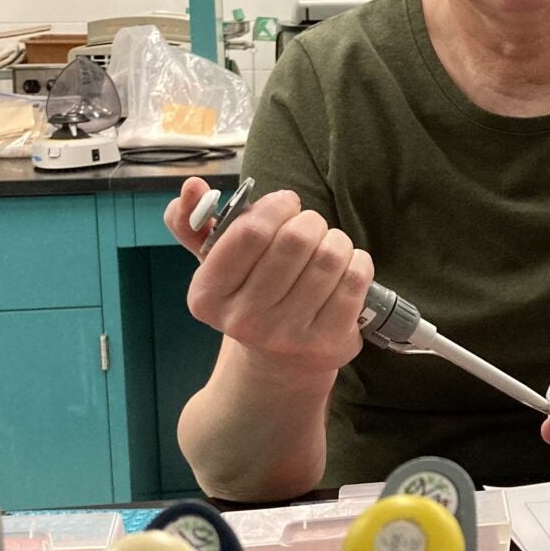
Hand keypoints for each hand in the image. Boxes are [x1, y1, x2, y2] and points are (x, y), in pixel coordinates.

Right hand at [164, 177, 373, 375]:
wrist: (278, 364)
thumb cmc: (248, 295)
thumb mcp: (216, 264)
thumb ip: (193, 222)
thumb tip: (192, 186)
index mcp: (208, 295)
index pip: (250, 232)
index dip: (276, 206)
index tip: (286, 203)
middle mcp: (244, 320)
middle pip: (295, 240)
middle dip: (310, 221)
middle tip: (310, 226)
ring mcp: (287, 335)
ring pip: (329, 256)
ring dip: (336, 240)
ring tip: (328, 246)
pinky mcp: (328, 342)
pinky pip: (354, 279)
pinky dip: (357, 260)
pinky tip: (346, 266)